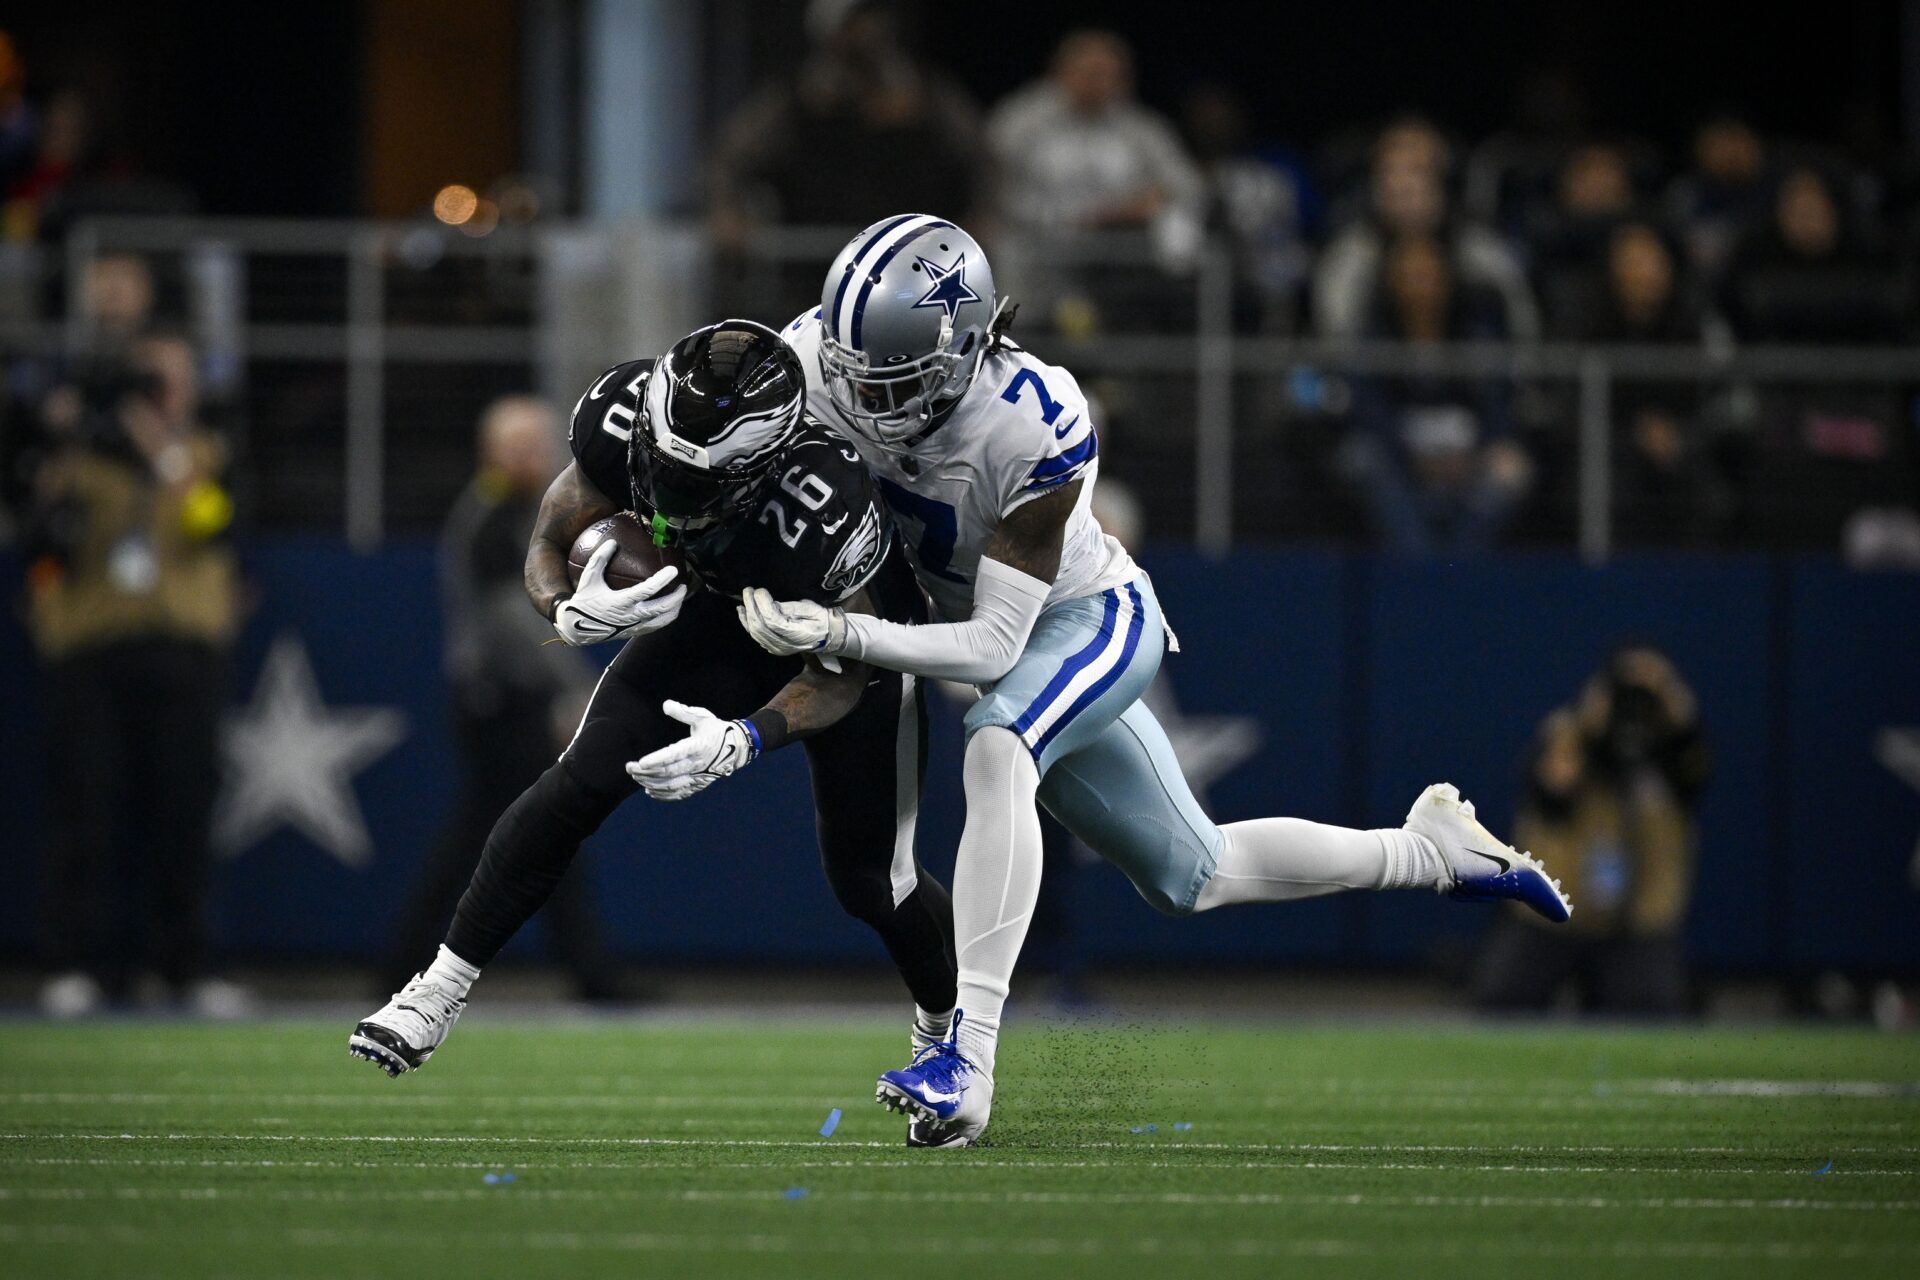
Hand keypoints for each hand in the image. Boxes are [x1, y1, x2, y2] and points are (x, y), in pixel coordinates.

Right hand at [553, 540, 685, 645]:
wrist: (578, 627)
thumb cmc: (585, 600)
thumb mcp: (589, 578)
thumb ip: (599, 559)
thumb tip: (612, 542)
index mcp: (620, 602)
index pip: (647, 590)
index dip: (662, 580)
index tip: (673, 570)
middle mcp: (630, 616)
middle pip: (661, 608)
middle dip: (676, 597)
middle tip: (683, 585)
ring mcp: (634, 626)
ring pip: (663, 620)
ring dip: (675, 608)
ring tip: (680, 597)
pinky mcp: (635, 632)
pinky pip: (656, 626)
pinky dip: (667, 617)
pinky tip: (669, 608)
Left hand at [626, 700, 756, 800]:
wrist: (736, 748)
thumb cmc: (715, 730)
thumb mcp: (702, 717)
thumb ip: (683, 712)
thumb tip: (666, 705)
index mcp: (697, 746)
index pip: (674, 754)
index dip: (657, 759)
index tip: (641, 762)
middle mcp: (697, 764)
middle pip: (667, 772)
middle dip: (646, 772)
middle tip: (629, 768)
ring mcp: (697, 777)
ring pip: (670, 785)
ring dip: (650, 783)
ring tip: (636, 777)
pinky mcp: (698, 785)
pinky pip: (678, 793)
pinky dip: (663, 794)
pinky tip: (650, 791)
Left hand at [737, 586, 845, 656]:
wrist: (827, 637)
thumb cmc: (821, 619)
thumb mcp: (811, 608)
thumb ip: (791, 607)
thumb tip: (772, 603)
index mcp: (797, 634)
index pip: (773, 620)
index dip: (762, 604)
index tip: (760, 590)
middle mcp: (785, 645)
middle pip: (760, 626)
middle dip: (751, 606)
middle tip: (749, 590)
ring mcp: (777, 649)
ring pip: (755, 632)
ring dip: (746, 614)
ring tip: (744, 598)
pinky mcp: (773, 648)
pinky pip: (755, 636)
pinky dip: (746, 623)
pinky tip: (742, 612)